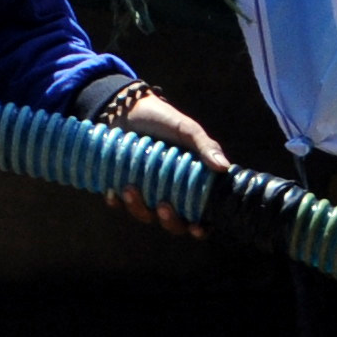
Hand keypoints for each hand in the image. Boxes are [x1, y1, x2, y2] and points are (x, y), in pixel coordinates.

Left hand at [102, 88, 228, 236]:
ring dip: (138, 208)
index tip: (196, 226)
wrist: (128, 108)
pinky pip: (119, 205)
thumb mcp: (187, 130)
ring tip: (129, 188)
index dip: (201, 228)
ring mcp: (146, 193)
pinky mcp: (122, 188)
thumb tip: (224, 167)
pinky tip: (113, 192)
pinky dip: (116, 202)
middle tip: (163, 205)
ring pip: (144, 215)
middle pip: (173, 223)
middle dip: (169, 221)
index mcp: (191, 185)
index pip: (201, 216)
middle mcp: (170, 193)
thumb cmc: (164, 119)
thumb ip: (206, 146)